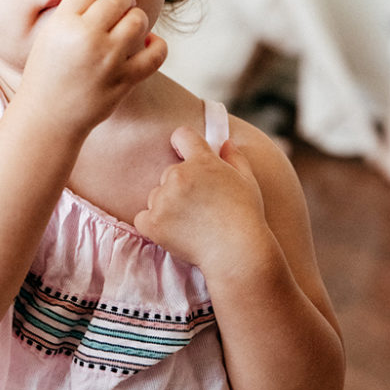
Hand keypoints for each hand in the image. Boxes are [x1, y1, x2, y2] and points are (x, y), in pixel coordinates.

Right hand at [23, 0, 166, 132]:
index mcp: (63, 23)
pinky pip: (156, 54)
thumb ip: (72, 11)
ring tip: (131, 25)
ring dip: (137, 19)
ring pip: (138, 20)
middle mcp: (86, 38)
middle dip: (123, 0)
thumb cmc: (47, 74)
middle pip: (118, 0)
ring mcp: (108, 59)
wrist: (48, 117)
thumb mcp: (49, 35)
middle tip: (122, 6)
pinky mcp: (124, 80)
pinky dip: (158, 45)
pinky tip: (149, 44)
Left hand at [134, 126, 268, 276]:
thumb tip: (225, 142)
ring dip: (167, 206)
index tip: (185, 156)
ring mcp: (164, 199)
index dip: (183, 144)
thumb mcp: (247, 181)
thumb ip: (234, 158)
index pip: (182, 135)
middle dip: (180, 186)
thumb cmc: (246, 217)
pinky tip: (173, 233)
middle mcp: (179, 175)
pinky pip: (142, 217)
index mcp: (202, 161)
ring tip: (191, 224)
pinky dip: (153, 224)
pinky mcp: (153, 222)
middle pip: (169, 173)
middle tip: (199, 207)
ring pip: (156, 195)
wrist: (237, 253)